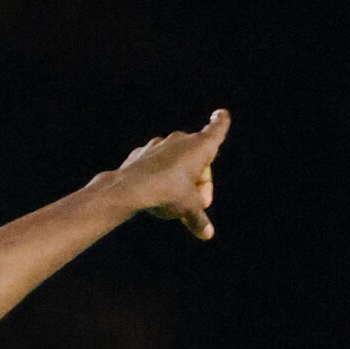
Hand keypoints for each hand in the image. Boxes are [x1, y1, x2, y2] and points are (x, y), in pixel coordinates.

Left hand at [105, 108, 228, 239]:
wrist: (128, 188)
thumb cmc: (166, 192)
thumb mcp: (187, 208)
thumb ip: (198, 219)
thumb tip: (207, 235)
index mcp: (200, 146)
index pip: (217, 129)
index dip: (220, 122)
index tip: (221, 113)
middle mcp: (180, 140)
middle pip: (197, 157)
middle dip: (199, 178)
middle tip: (197, 201)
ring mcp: (158, 144)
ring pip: (175, 160)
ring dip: (178, 176)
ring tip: (174, 198)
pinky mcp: (140, 153)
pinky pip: (154, 163)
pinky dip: (157, 174)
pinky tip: (153, 191)